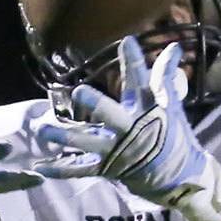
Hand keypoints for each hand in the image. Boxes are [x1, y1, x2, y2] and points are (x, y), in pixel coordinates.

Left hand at [35, 36, 220, 220]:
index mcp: (148, 111)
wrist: (179, 179)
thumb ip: (166, 75)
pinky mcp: (109, 169)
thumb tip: (174, 46)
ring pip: (88, 143)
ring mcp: (118, 151)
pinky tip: (41, 167)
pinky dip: (61, 170)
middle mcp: (131, 130)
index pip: (142, 82)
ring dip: (65, 137)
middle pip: (112, 115)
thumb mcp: (172, 105)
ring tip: (43, 130)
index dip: (134, 62)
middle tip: (80, 92)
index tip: (127, 42)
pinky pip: (81, 170)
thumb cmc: (172, 136)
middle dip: (98, 106)